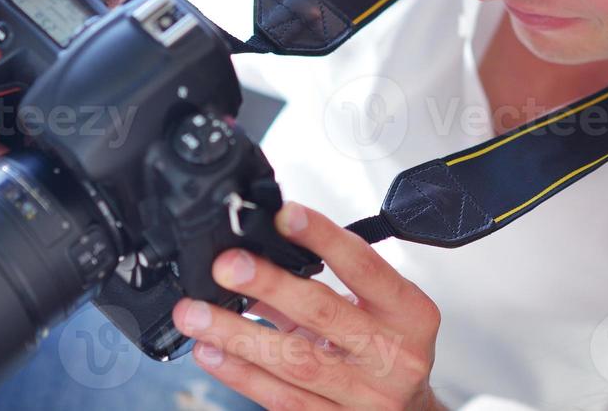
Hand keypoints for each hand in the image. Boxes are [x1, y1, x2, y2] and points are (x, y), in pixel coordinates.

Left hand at [172, 203, 444, 410]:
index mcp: (410, 313)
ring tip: (197, 312)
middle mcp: (393, 355)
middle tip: (228, 265)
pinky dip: (240, 373)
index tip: (283, 216)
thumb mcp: (372, 309)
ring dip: (238, 334)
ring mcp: (365, 397)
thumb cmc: (388, 348)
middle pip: (324, 313)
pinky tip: (211, 351)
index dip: (323, 238)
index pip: (364, 266)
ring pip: (294, 361)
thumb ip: (322, 282)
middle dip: (270, 284)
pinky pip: (280, 398)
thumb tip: (258, 251)